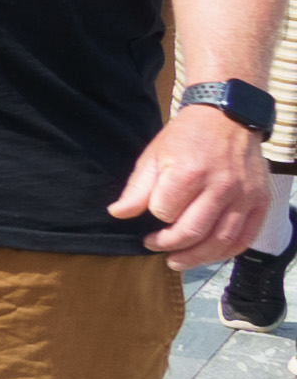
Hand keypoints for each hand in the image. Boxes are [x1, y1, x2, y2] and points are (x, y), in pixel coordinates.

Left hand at [113, 108, 273, 264]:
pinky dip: (225, 252)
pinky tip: (208, 254)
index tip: (149, 220)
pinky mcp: (260, 201)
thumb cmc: (186, 138)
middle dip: (168, 245)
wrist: (228, 118)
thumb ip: (137, 188)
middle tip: (155, 246)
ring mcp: (244, 196)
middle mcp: (221, 186)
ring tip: (177, 260)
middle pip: (192, 232)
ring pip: (220, 241)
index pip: (164, 212)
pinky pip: (244, 238)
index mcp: (190, 172)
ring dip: (196, 258)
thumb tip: (118, 214)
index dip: (154, 219)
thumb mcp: (154, 156)